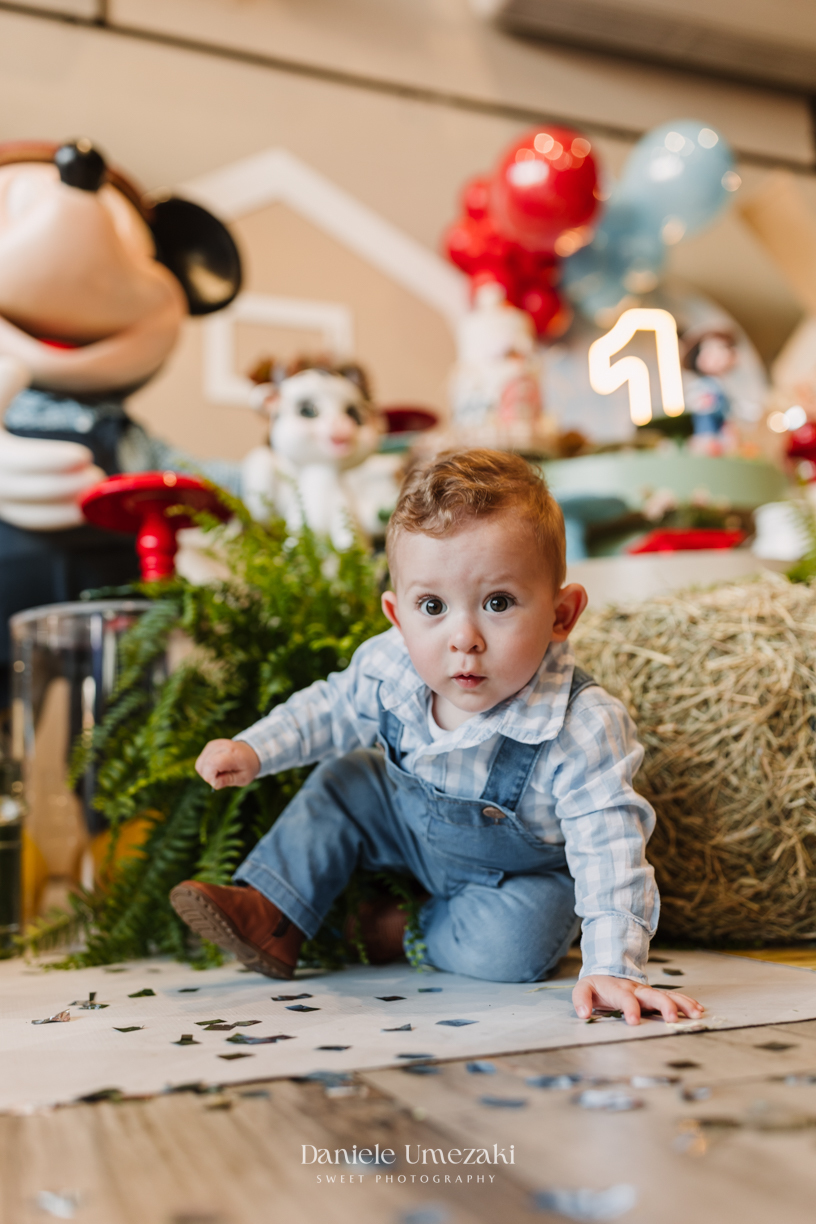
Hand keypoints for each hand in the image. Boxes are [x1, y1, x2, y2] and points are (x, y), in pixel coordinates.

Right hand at [195, 739, 259, 788]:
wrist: (250, 752)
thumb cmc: (247, 767)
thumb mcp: (244, 778)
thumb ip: (229, 780)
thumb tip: (214, 784)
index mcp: (233, 754)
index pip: (212, 763)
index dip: (211, 777)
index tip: (220, 782)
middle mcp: (222, 746)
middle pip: (204, 765)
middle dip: (209, 777)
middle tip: (222, 778)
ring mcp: (214, 744)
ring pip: (199, 764)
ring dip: (207, 772)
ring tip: (220, 772)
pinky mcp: (210, 745)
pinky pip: (201, 761)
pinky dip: (206, 767)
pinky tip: (217, 767)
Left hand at [572, 974, 703, 1026]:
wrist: (608, 970)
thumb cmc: (597, 985)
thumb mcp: (584, 988)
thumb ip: (581, 999)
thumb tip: (583, 1014)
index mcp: (617, 988)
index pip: (624, 998)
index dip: (630, 1008)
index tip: (634, 1022)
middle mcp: (635, 988)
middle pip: (652, 994)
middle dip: (663, 1005)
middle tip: (672, 1018)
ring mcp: (647, 991)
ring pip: (666, 994)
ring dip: (680, 1004)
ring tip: (694, 1014)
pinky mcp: (655, 995)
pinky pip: (673, 996)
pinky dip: (685, 1002)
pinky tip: (697, 1009)